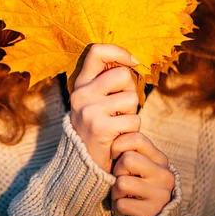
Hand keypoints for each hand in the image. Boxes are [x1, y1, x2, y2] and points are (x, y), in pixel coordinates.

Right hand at [70, 44, 140, 172]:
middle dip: (131, 91)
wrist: (83, 164)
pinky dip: (132, 130)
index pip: (97, 51)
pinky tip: (119, 136)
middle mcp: (81, 94)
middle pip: (123, 75)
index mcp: (80, 84)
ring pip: (131, 98)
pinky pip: (133, 120)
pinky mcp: (100, 127)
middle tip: (122, 109)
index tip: (133, 62)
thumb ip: (107, 82)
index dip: (119, 52)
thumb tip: (132, 62)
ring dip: (133, 114)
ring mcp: (89, 110)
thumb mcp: (95, 101)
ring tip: (119, 123)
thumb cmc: (98, 128)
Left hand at [111, 132, 174, 215]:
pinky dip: (118, 206)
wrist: (151, 214)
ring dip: (115, 190)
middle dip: (117, 169)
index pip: (136, 138)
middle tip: (120, 177)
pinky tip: (126, 205)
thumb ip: (129, 146)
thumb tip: (113, 117)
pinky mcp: (152, 211)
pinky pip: (122, 204)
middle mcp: (164, 174)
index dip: (118, 145)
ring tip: (123, 192)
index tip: (116, 155)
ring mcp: (160, 193)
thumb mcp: (137, 161)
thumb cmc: (136, 180)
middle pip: (128, 159)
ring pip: (122, 183)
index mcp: (160, 158)